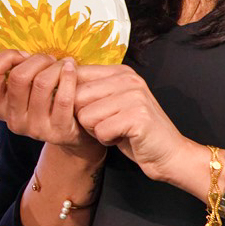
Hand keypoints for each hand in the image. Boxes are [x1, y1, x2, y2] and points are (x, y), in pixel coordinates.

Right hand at [0, 50, 104, 159]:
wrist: (71, 133)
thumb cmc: (44, 102)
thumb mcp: (18, 90)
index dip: (9, 56)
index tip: (24, 55)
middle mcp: (12, 120)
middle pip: (19, 77)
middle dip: (38, 60)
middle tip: (50, 60)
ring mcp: (35, 128)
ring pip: (42, 84)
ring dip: (57, 67)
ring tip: (64, 65)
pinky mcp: (58, 131)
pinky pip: (63, 98)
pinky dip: (69, 77)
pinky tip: (72, 69)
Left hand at [72, 64, 196, 184]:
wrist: (168, 153)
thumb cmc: (134, 130)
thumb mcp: (112, 103)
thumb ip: (91, 91)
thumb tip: (56, 84)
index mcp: (121, 72)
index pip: (77, 75)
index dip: (73, 98)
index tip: (89, 110)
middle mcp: (128, 79)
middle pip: (77, 97)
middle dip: (85, 117)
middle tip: (107, 123)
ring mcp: (135, 96)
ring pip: (86, 115)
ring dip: (96, 130)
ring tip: (117, 129)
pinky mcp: (138, 117)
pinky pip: (100, 131)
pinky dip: (107, 140)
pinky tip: (123, 137)